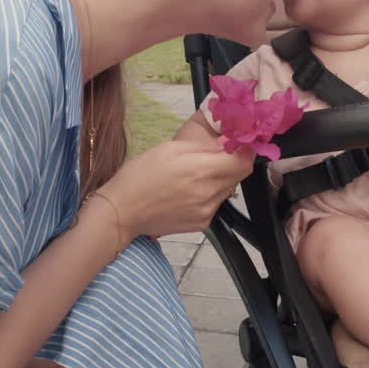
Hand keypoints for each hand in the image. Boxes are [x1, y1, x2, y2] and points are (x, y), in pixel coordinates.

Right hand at [98, 139, 252, 239]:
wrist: (122, 211)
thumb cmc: (140, 175)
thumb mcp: (171, 149)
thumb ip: (203, 147)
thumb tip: (226, 143)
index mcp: (202, 171)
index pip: (243, 162)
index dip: (245, 151)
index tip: (238, 143)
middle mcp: (209, 194)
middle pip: (237, 175)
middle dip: (231, 163)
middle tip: (214, 156)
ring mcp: (206, 212)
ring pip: (226, 190)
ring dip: (219, 179)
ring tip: (194, 176)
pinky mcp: (201, 224)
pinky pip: (215, 204)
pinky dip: (208, 195)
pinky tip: (187, 192)